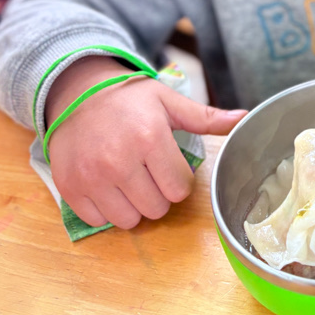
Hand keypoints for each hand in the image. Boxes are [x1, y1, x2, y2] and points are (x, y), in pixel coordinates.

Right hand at [46, 56, 246, 228]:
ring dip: (134, 206)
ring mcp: (92, 177)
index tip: (169, 165)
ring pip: (128, 220)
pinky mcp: (71, 188)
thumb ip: (205, 117)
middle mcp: (119, 161)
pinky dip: (106, 210)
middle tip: (149, 173)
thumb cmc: (129, 99)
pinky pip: (98, 221)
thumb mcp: (168, 101)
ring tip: (130, 181)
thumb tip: (243, 117)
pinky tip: (108, 186)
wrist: (78, 93)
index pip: (180, 189)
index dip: (179, 180)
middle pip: (157, 208)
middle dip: (159, 194)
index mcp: (150, 138)